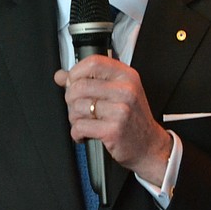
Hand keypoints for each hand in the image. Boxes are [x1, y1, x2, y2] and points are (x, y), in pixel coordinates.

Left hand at [54, 54, 171, 185]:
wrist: (149, 147)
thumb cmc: (133, 119)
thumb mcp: (118, 93)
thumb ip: (90, 80)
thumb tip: (61, 75)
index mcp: (127, 77)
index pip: (94, 62)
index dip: (76, 72)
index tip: (72, 81)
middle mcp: (126, 91)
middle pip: (80, 85)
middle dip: (70, 98)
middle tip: (76, 107)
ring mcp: (120, 111)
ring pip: (77, 106)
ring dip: (73, 117)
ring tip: (83, 121)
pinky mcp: (113, 130)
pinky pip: (80, 126)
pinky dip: (77, 132)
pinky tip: (85, 133)